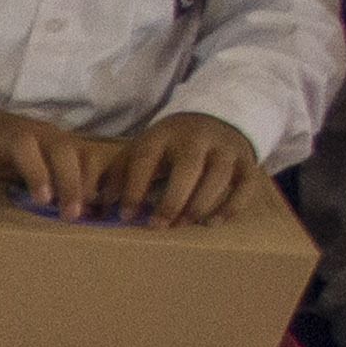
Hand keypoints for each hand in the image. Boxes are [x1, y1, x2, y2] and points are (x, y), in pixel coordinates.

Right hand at [0, 104, 106, 217]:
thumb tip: (93, 209)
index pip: (82, 153)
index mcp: (52, 139)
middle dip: (70, 179)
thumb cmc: (9, 153)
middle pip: (60, 148)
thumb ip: (64, 180)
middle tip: (71, 213)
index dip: (90, 180)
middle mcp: (31, 134)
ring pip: (22, 145)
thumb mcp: (40, 162)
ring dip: (36, 171)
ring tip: (42, 200)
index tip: (92, 210)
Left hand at [104, 111, 262, 229]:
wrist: (214, 119)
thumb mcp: (141, 150)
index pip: (147, 159)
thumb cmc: (169, 145)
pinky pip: (245, 185)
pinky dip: (232, 206)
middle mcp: (197, 138)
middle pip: (188, 167)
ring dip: (199, 205)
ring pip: (218, 177)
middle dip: (172, 200)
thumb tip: (98, 203)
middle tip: (158, 227)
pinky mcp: (247, 162)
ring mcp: (225, 149)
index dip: (135, 188)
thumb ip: (119, 174)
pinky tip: (212, 223)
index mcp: (163, 135)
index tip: (127, 216)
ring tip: (182, 225)